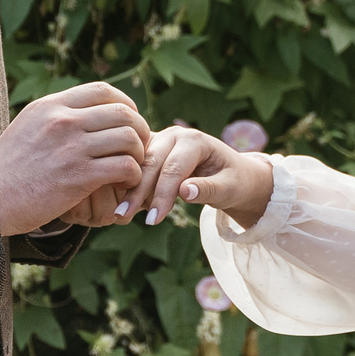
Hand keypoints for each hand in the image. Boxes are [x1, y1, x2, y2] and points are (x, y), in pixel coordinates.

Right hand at [0, 83, 150, 236]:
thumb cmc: (7, 170)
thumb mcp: (27, 127)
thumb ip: (56, 117)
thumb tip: (84, 111)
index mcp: (51, 106)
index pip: (103, 90)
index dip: (126, 104)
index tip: (128, 121)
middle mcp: (63, 121)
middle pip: (123, 112)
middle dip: (139, 130)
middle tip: (137, 148)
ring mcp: (71, 148)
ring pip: (129, 138)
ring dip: (138, 154)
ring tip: (131, 168)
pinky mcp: (79, 177)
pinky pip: (125, 167)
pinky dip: (133, 176)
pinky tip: (124, 184)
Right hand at [119, 124, 275, 229]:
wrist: (234, 175)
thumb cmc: (234, 182)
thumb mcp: (228, 189)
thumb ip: (207, 189)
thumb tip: (184, 192)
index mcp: (195, 140)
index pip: (172, 169)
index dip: (162, 195)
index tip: (153, 221)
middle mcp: (175, 135)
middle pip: (151, 163)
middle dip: (137, 192)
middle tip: (123, 216)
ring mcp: (161, 140)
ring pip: (139, 163)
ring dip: (129, 187)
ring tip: (119, 213)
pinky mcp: (153, 149)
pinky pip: (136, 164)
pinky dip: (130, 183)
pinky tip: (123, 202)